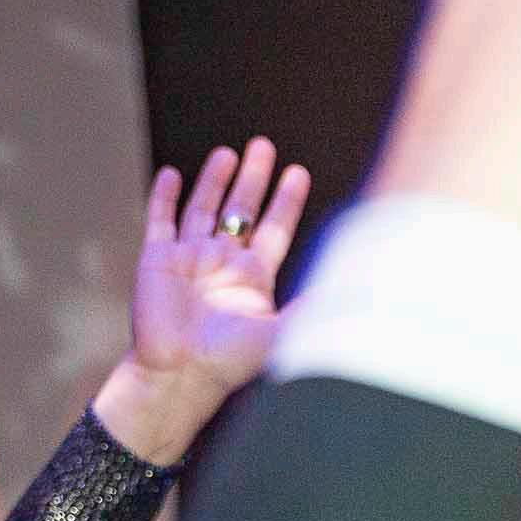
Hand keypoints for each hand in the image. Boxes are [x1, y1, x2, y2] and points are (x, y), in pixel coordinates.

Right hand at [97, 140, 312, 464]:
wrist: (180, 374)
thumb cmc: (232, 361)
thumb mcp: (283, 331)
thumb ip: (316, 307)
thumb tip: (364, 292)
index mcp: (254, 277)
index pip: (275, 227)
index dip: (287, 200)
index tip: (299, 172)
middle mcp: (222, 263)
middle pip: (241, 209)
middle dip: (254, 178)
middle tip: (264, 145)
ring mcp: (188, 259)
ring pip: (203, 208)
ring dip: (215, 180)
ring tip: (230, 152)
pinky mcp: (156, 260)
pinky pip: (161, 220)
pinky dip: (166, 196)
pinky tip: (174, 173)